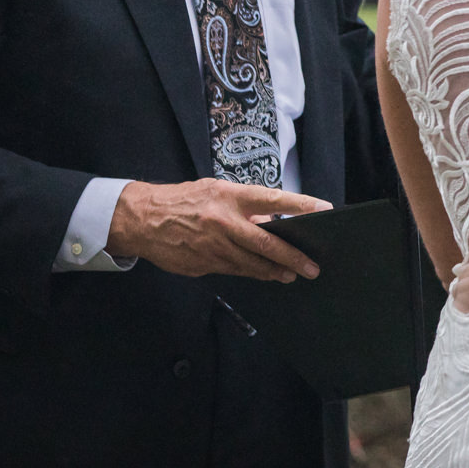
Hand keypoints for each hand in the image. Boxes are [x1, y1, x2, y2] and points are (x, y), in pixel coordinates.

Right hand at [106, 179, 331, 281]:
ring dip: (275, 271)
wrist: (143, 219)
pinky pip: (234, 271)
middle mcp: (224, 222)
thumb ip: (245, 207)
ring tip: (292, 274)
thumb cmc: (186, 200)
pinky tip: (265, 275)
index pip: (274, 199)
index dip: (302, 205)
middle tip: (312, 267)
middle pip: (266, 242)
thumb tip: (273, 222)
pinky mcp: (202, 265)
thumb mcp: (217, 192)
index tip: (325, 210)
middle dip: (293, 257)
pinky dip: (252, 273)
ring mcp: (213, 246)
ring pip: (252, 263)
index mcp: (230, 197)